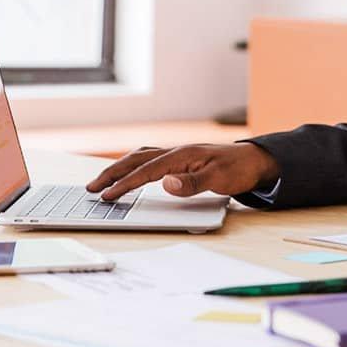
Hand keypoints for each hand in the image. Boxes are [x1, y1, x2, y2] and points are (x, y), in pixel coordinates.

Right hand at [86, 143, 279, 200]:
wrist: (255, 159)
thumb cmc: (238, 169)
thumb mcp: (219, 179)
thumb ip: (192, 182)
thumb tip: (165, 183)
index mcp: (182, 155)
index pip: (146, 171)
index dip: (125, 183)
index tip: (107, 195)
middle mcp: (176, 151)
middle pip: (136, 160)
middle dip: (112, 173)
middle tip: (91, 188)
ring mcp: (178, 154)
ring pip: (141, 158)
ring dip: (120, 168)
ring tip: (102, 181)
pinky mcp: (181, 159)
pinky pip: (150, 159)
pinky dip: (134, 165)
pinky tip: (130, 172)